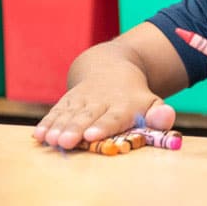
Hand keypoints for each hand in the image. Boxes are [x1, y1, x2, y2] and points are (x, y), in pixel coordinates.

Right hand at [33, 77, 175, 149]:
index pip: (113, 117)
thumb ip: (160, 114)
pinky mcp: (69, 98)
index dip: (102, 126)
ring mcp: (83, 98)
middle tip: (66, 141)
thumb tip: (167, 117)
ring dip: (59, 127)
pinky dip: (48, 121)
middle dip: (75, 129)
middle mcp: (101, 100)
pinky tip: (39, 134)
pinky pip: (57, 110)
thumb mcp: (152, 101)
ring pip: (70, 113)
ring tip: (51, 139)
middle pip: (87, 116)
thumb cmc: (134, 95)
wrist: (111, 65)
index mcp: (123, 104)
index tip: (91, 136)